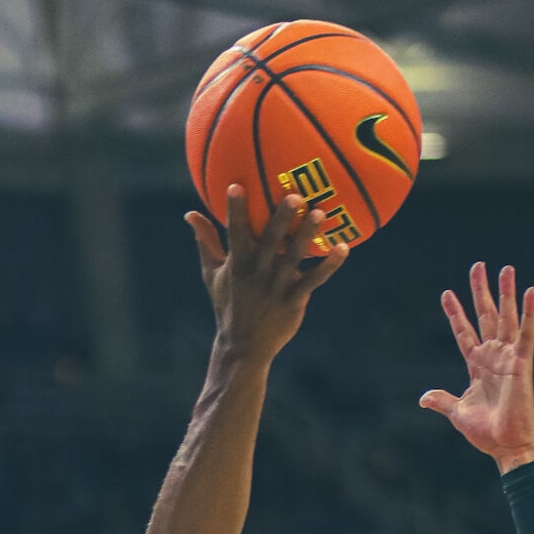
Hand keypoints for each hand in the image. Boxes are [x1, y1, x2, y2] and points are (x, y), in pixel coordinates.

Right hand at [187, 186, 347, 363]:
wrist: (244, 346)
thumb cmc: (229, 304)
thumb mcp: (212, 274)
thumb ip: (205, 242)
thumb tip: (189, 213)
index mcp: (237, 263)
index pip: (234, 233)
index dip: (235, 210)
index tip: (236, 186)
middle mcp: (258, 273)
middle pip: (271, 241)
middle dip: (281, 218)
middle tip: (294, 196)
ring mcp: (277, 287)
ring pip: (295, 257)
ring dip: (307, 235)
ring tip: (320, 212)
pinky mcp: (294, 300)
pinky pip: (314, 280)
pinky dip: (330, 266)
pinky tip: (343, 248)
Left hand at [420, 261, 533, 473]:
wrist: (506, 445)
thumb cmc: (486, 433)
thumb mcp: (458, 413)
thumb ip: (443, 401)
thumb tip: (423, 398)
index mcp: (477, 366)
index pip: (464, 332)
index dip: (455, 313)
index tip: (446, 293)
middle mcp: (493, 356)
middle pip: (485, 316)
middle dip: (481, 291)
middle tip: (478, 265)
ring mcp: (508, 357)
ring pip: (506, 317)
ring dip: (506, 293)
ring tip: (506, 268)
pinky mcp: (522, 363)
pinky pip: (527, 333)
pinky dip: (530, 312)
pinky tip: (532, 291)